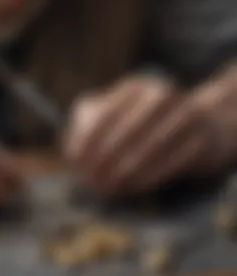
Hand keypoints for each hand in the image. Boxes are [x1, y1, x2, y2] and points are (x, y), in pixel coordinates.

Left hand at [64, 77, 214, 194]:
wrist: (198, 123)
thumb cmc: (142, 121)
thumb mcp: (112, 114)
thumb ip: (87, 126)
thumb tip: (73, 152)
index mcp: (135, 87)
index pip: (105, 112)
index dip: (87, 138)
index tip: (74, 160)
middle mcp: (162, 95)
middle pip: (128, 130)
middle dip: (106, 158)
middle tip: (90, 181)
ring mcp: (186, 114)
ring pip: (151, 147)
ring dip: (127, 171)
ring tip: (109, 188)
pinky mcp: (202, 139)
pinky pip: (173, 161)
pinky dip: (150, 177)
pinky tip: (133, 188)